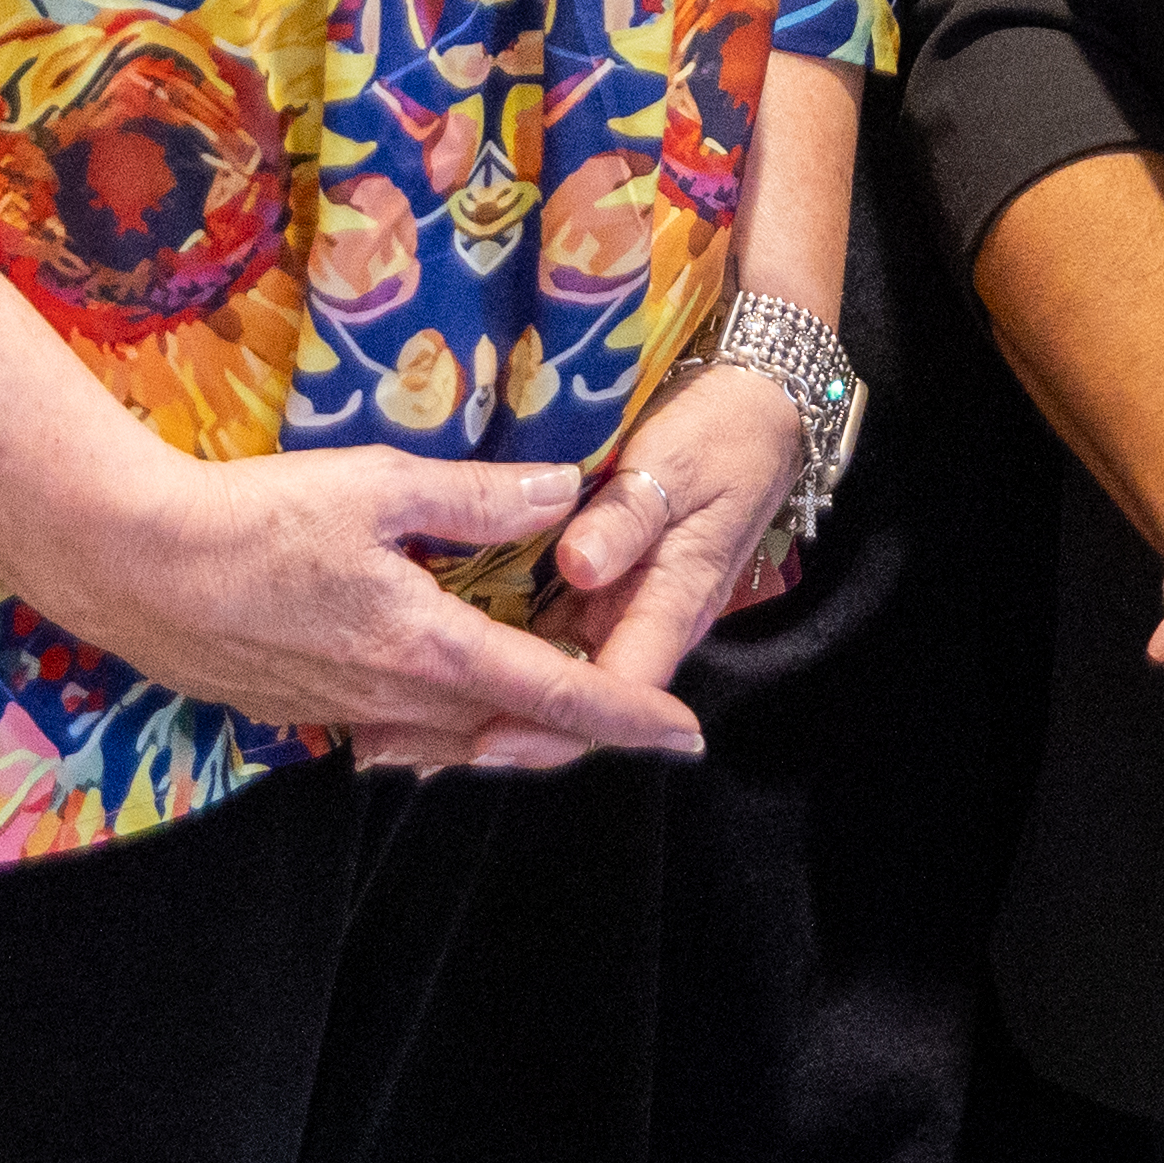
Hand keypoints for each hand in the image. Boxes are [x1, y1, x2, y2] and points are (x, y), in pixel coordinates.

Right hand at [50, 446, 698, 767]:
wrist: (132, 566)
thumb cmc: (255, 516)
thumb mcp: (379, 483)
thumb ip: (479, 496)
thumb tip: (566, 493)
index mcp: (427, 647)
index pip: (555, 695)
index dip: (627, 716)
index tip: (685, 733)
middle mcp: (395, 700)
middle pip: (512, 729)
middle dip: (578, 726)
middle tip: (632, 710)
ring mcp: (343, 716)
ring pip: (454, 740)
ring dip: (509, 727)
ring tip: (550, 703)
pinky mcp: (302, 714)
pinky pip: (397, 738)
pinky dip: (442, 725)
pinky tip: (443, 696)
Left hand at [425, 369, 822, 774]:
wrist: (754, 416)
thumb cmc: (716, 437)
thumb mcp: (674, 466)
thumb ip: (626, 518)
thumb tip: (578, 566)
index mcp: (671, 603)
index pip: (613, 689)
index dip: (550, 721)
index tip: (485, 734)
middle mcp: (645, 625)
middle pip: (576, 701)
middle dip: (504, 729)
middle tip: (414, 746)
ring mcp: (623, 613)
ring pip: (558, 678)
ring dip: (495, 703)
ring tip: (409, 729)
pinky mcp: (603, 594)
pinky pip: (551, 642)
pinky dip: (501, 661)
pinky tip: (440, 672)